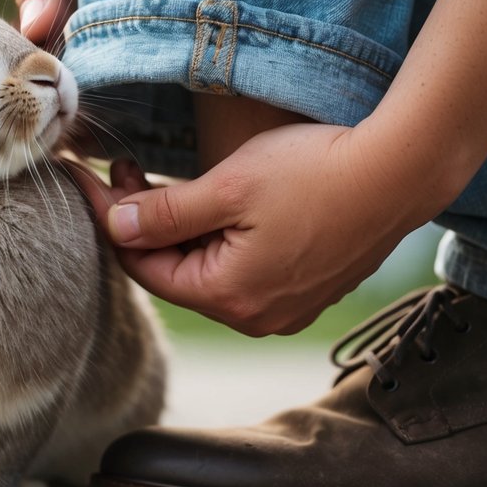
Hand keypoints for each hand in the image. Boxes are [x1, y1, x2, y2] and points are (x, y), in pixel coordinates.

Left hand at [67, 123, 449, 336]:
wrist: (403, 170)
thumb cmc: (316, 172)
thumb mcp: (228, 187)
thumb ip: (164, 213)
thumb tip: (114, 227)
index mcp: (230, 298)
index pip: (144, 267)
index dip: (108, 220)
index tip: (84, 179)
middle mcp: (257, 317)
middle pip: (174, 272)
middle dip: (141, 222)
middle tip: (121, 169)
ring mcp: (285, 307)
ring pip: (206, 269)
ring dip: (176, 228)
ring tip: (154, 179)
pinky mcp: (306, 287)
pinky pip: (241, 269)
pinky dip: (214, 237)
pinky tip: (207, 200)